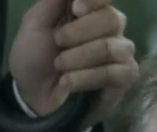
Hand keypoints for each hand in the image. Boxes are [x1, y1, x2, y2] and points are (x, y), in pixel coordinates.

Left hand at [7, 0, 137, 131]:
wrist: (32, 96)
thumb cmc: (34, 57)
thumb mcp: (35, 23)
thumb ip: (56, 0)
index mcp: (90, 11)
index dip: (94, 0)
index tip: (75, 10)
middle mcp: (110, 28)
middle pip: (112, 19)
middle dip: (78, 33)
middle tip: (57, 43)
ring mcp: (121, 53)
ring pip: (111, 47)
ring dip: (78, 58)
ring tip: (59, 67)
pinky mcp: (125, 78)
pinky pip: (115, 73)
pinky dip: (86, 78)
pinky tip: (68, 83)